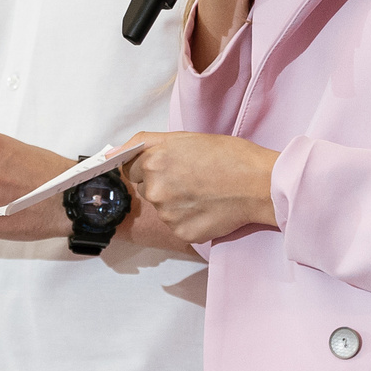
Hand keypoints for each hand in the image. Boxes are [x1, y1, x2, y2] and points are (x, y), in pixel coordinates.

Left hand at [123, 131, 279, 243]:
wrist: (259, 184)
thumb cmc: (229, 156)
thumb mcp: (184, 138)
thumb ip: (145, 143)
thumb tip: (111, 154)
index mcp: (153, 161)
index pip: (131, 168)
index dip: (151, 165)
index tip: (170, 166)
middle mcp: (155, 189)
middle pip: (145, 189)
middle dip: (162, 184)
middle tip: (192, 177)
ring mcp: (167, 214)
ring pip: (161, 208)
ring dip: (176, 203)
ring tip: (204, 192)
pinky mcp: (181, 232)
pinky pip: (176, 225)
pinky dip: (188, 219)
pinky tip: (207, 207)